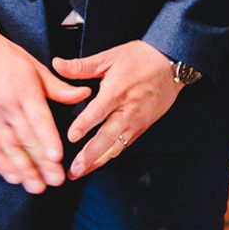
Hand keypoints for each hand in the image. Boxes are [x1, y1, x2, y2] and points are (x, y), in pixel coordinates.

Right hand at [0, 30, 90, 194]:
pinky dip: (1, 163)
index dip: (47, 139)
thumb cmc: (7, 57)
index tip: (56, 157)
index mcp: (24, 89)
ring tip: (36, 186)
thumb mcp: (35, 66)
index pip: (38, 118)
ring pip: (8, 147)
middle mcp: (6, 104)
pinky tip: (13, 176)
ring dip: (22, 169)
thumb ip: (59, 86)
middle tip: (55, 180)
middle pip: (25, 138)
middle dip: (41, 162)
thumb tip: (84, 94)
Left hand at [53, 41, 185, 179]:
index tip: (71, 137)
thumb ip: (82, 65)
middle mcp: (127, 110)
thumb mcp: (109, 57)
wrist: (170, 65)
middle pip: (108, 137)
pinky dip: (111, 156)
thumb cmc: (141, 59)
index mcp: (117, 91)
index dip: (85, 125)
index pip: (99, 111)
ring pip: (116, 147)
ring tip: (81, 172)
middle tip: (75, 169)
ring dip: (98, 161)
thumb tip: (57, 64)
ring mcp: (136, 122)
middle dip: (90, 155)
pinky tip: (98, 163)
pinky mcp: (142, 127)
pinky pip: (125, 145)